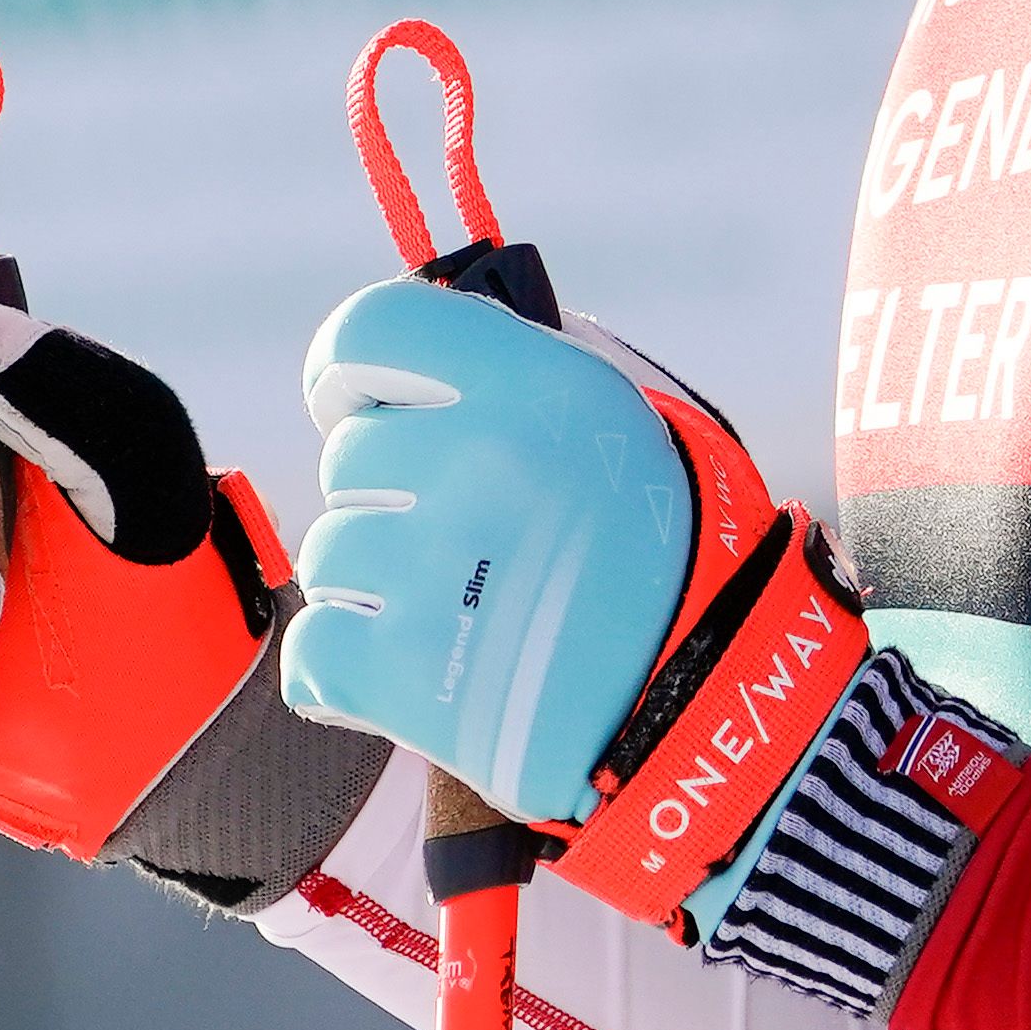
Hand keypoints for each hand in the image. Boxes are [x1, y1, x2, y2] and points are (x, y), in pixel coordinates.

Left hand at [281, 276, 701, 827]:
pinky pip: (311, 652)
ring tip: (462, 615)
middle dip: (391, 497)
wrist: (718, 698)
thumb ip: (517, 370)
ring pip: (328, 556)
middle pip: (348, 458)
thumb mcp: (622, 419)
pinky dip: (345, 672)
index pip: (367, 331)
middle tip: (467, 542)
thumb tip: (409, 355)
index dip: (348, 374)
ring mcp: (438, 572)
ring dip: (378, 587)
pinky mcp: (411, 677)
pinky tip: (416, 674)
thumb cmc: (671, 550)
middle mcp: (480, 462)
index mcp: (534, 385)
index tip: (365, 406)